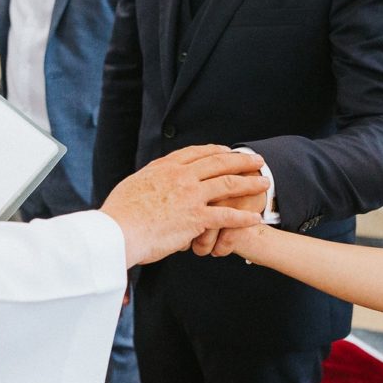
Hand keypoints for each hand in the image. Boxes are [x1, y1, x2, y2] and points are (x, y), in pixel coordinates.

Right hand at [101, 146, 269, 266]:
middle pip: (218, 162)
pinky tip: (255, 219)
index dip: (215, 151)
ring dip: (249, 183)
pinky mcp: (195, 218)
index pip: (196, 153)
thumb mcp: (133, 185)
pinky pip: (227, 216)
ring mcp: (190, 196)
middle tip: (256, 160)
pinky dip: (243, 217)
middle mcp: (180, 176)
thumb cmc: (119, 214)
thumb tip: (153, 182)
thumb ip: (150, 181)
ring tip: (265, 183)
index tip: (226, 151)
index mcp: (164, 167)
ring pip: (228, 184)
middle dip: (240, 160)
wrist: (117, 231)